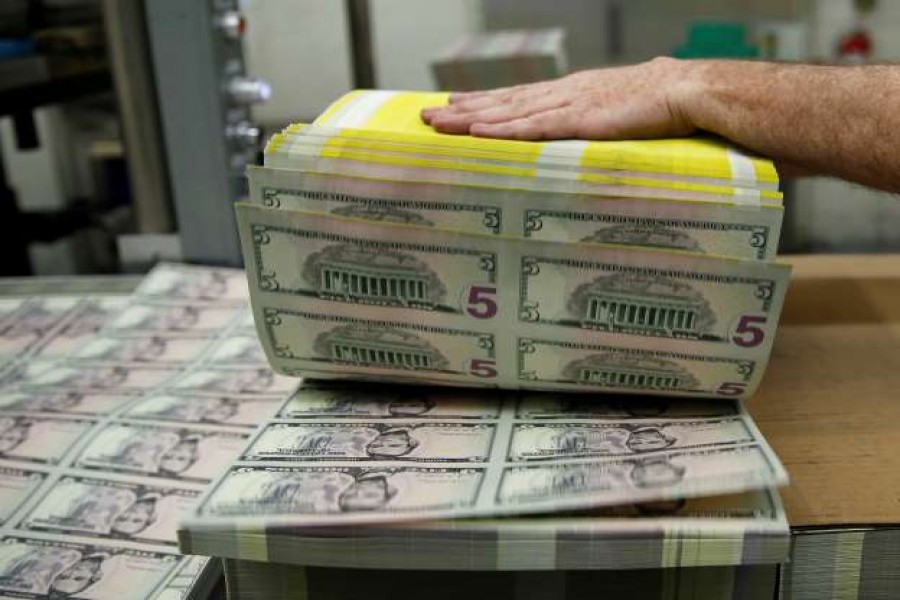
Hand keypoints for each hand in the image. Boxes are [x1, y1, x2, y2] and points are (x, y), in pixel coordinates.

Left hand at [421, 57, 697, 140]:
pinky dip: (504, 129)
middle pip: (502, 102)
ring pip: (508, 112)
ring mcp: (568, 105)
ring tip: (438, 123)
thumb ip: (596, 115)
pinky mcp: (580, 121)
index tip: (454, 105)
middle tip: (427, 115)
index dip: (482, 102)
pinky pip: (534, 127)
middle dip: (462, 110)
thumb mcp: (617, 106)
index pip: (516, 97)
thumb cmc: (657, 100)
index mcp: (569, 91)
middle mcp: (561, 94)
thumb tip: (590, 124)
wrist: (685, 89)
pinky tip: (479, 132)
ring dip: (471, 118)